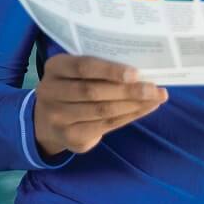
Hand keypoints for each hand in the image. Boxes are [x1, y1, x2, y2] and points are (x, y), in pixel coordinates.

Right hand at [33, 54, 167, 158]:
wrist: (47, 121)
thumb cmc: (73, 87)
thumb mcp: (77, 72)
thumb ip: (100, 69)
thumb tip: (142, 70)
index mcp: (55, 68)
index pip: (83, 66)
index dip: (110, 70)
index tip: (136, 73)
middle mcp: (50, 91)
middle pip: (93, 91)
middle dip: (128, 90)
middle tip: (154, 88)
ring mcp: (57, 117)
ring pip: (102, 110)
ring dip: (133, 104)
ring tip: (156, 98)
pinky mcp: (69, 136)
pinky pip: (105, 125)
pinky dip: (129, 116)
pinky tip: (145, 109)